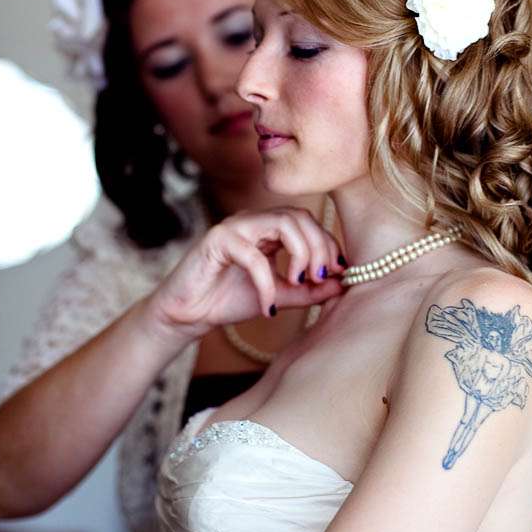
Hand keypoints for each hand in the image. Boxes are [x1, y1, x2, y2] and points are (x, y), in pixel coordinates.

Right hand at [151, 207, 346, 333]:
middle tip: (320, 277)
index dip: (328, 244)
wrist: (188, 314)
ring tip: (300, 282)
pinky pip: (253, 256)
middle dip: (318, 247)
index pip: (308, 222)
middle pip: (299, 217)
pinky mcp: (218, 241)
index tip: (340, 272)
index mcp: (269, 229)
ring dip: (300, 253)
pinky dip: (266, 282)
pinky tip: (268, 307)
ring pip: (281, 223)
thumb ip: (308, 290)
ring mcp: (235, 227)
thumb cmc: (229, 299)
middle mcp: (253, 221)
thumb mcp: (279, 296)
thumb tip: (342, 286)